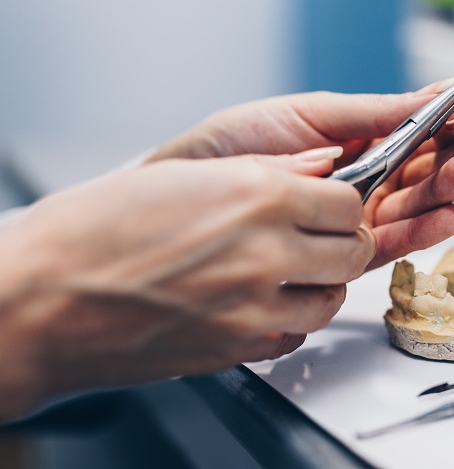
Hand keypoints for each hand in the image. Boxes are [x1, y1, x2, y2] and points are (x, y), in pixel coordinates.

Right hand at [0, 152, 368, 421]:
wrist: (40, 299)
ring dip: (320, 284)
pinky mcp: (236, 350)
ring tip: (292, 271)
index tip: (327, 204)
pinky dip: (287, 323)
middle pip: (352, 252)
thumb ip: (269, 170)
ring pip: (330, 300)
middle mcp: (266, 254)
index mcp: (260, 198)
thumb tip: (319, 165)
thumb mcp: (186, 174)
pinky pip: (292, 338)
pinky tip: (261, 304)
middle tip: (318, 237)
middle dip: (341, 242)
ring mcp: (254, 309)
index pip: (349, 203)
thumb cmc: (93, 231)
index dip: (341, 203)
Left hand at [147, 80, 453, 268]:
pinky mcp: (340, 252)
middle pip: (425, 174)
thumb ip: (374, 113)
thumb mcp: (309, 115)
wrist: (181, 191)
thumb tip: (432, 92)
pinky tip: (452, 215)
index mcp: (355, 143)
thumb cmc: (232, 146)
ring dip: (449, 190)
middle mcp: (361, 182)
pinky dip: (427, 230)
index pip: (417, 138)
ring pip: (417, 207)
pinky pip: (393, 245)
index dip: (449, 130)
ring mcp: (352, 217)